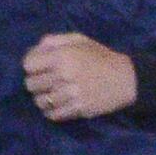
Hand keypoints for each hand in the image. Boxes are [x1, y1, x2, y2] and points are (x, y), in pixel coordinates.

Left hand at [23, 32, 137, 121]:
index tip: (39, 67)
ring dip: (43, 98)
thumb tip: (33, 51)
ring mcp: (71, 94)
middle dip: (36, 82)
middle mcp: (64, 75)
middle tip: (46, 81)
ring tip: (51, 94)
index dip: (31, 65)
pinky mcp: (78, 109)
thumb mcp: (79, 40)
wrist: (126, 78)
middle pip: (31, 84)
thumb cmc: (101, 56)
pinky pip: (52, 114)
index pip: (28, 65)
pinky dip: (51, 111)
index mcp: (63, 56)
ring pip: (40, 101)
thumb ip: (54, 41)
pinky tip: (57, 105)